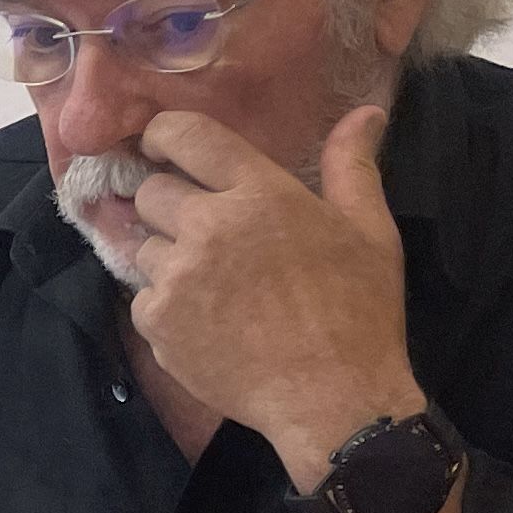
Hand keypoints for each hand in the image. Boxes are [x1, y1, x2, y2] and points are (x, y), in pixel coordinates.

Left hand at [122, 102, 422, 487]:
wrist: (332, 401)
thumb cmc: (358, 313)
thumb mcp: (370, 231)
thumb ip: (353, 166)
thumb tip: (365, 112)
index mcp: (261, 194)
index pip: (185, 135)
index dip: (161, 135)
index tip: (160, 147)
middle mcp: (209, 227)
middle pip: (152, 192)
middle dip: (171, 205)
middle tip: (206, 233)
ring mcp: (178, 277)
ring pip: (144, 246)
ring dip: (169, 258)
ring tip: (214, 286)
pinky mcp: (158, 323)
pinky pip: (142, 297)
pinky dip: (165, 306)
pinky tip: (206, 322)